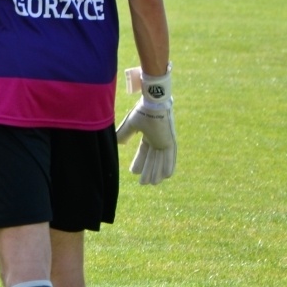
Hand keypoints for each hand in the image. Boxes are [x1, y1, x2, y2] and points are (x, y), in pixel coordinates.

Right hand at [115, 67, 175, 184]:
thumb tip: (117, 143)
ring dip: (156, 172)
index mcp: (149, 135)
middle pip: (152, 159)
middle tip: (144, 183)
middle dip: (148, 171)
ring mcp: (164, 141)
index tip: (134, 172)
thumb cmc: (142, 111)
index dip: (139, 162)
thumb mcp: (131, 125)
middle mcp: (157, 139)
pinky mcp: (170, 141)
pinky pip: (170, 156)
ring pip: (160, 160)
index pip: (144, 152)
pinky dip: (168, 165)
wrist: (153, 102)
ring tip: (153, 183)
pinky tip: (167, 176)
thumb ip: (124, 134)